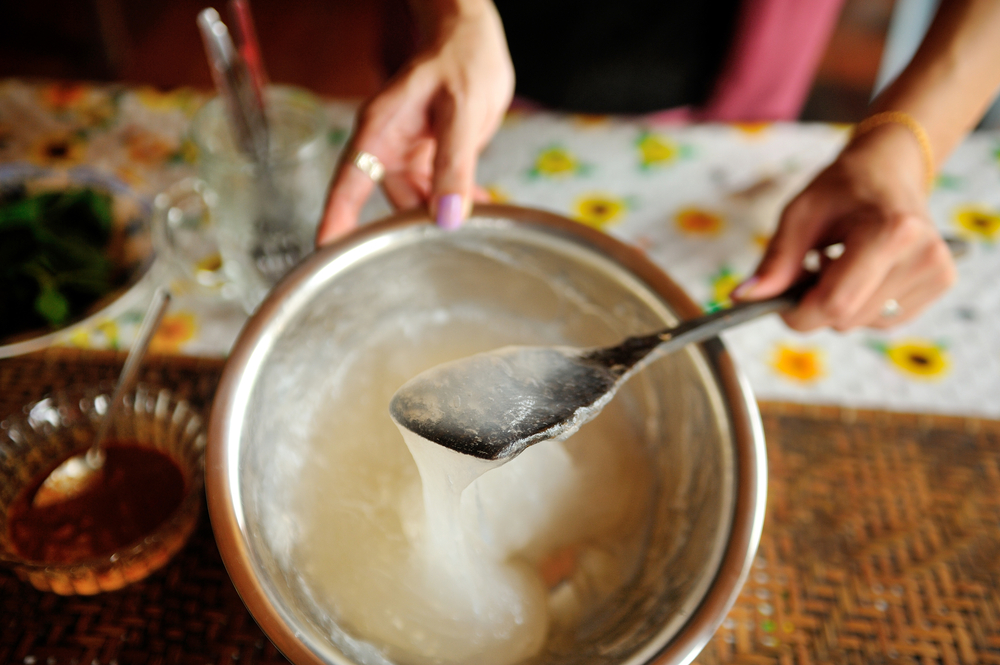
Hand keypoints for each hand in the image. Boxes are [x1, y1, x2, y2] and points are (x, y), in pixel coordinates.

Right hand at [316, 0, 513, 244]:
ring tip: (475, 222)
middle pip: (390, 202)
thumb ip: (455, 164)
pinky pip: (438, 191)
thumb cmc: (460, 59)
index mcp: (379, 130)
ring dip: (443, 215)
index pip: (348, 183)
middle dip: (412, 228)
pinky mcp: (430, 157)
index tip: (325, 252)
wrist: (471, 38)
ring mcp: (408, 154)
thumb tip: (449, 216)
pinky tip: (482, 205)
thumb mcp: (462, 110)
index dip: (336, 219)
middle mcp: (388, 146)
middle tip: (440, 250)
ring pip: (418, 202)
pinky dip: (458, 201)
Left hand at [734, 123, 956, 330]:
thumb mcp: (799, 215)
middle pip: (847, 318)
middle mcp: (924, 254)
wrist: (889, 170)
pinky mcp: (941, 282)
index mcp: (891, 231)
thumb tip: (742, 298)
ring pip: (863, 324)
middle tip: (814, 267)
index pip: (836, 303)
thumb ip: (775, 261)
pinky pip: (884, 321)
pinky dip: (863, 307)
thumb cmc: (841, 189)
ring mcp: (937, 270)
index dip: (799, 313)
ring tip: (841, 263)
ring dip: (840, 305)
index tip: (781, 303)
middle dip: (816, 305)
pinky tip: (863, 273)